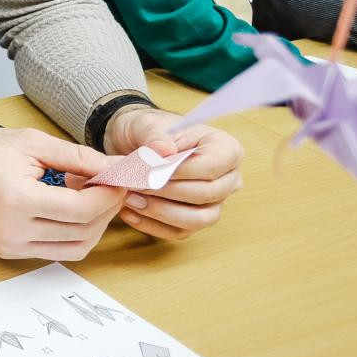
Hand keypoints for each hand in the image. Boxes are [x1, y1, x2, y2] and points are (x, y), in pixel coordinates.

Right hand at [0, 128, 126, 260]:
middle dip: (105, 208)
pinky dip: (72, 234)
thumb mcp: (32, 143)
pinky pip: (55, 251)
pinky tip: (70, 210)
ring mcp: (9, 245)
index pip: (82, 209)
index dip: (108, 195)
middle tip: (109, 185)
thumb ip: (77, 157)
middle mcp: (12, 230)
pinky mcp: (7, 251)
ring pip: (74, 247)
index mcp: (18, 200)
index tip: (118, 179)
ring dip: (93, 225)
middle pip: (83, 231)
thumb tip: (114, 168)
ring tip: (89, 197)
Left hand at [103, 108, 243, 240]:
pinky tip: (129, 212)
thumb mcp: (147, 124)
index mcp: (225, 148)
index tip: (150, 171)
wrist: (132, 145)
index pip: (212, 166)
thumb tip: (163, 149)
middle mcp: (227, 178)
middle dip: (167, 192)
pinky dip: (152, 226)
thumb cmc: (148, 131)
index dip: (181, 171)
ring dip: (161, 212)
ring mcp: (214, 202)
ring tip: (130, 199)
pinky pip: (180, 232)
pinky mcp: (194, 220)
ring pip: (198, 219)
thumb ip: (155, 135)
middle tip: (135, 184)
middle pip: (207, 194)